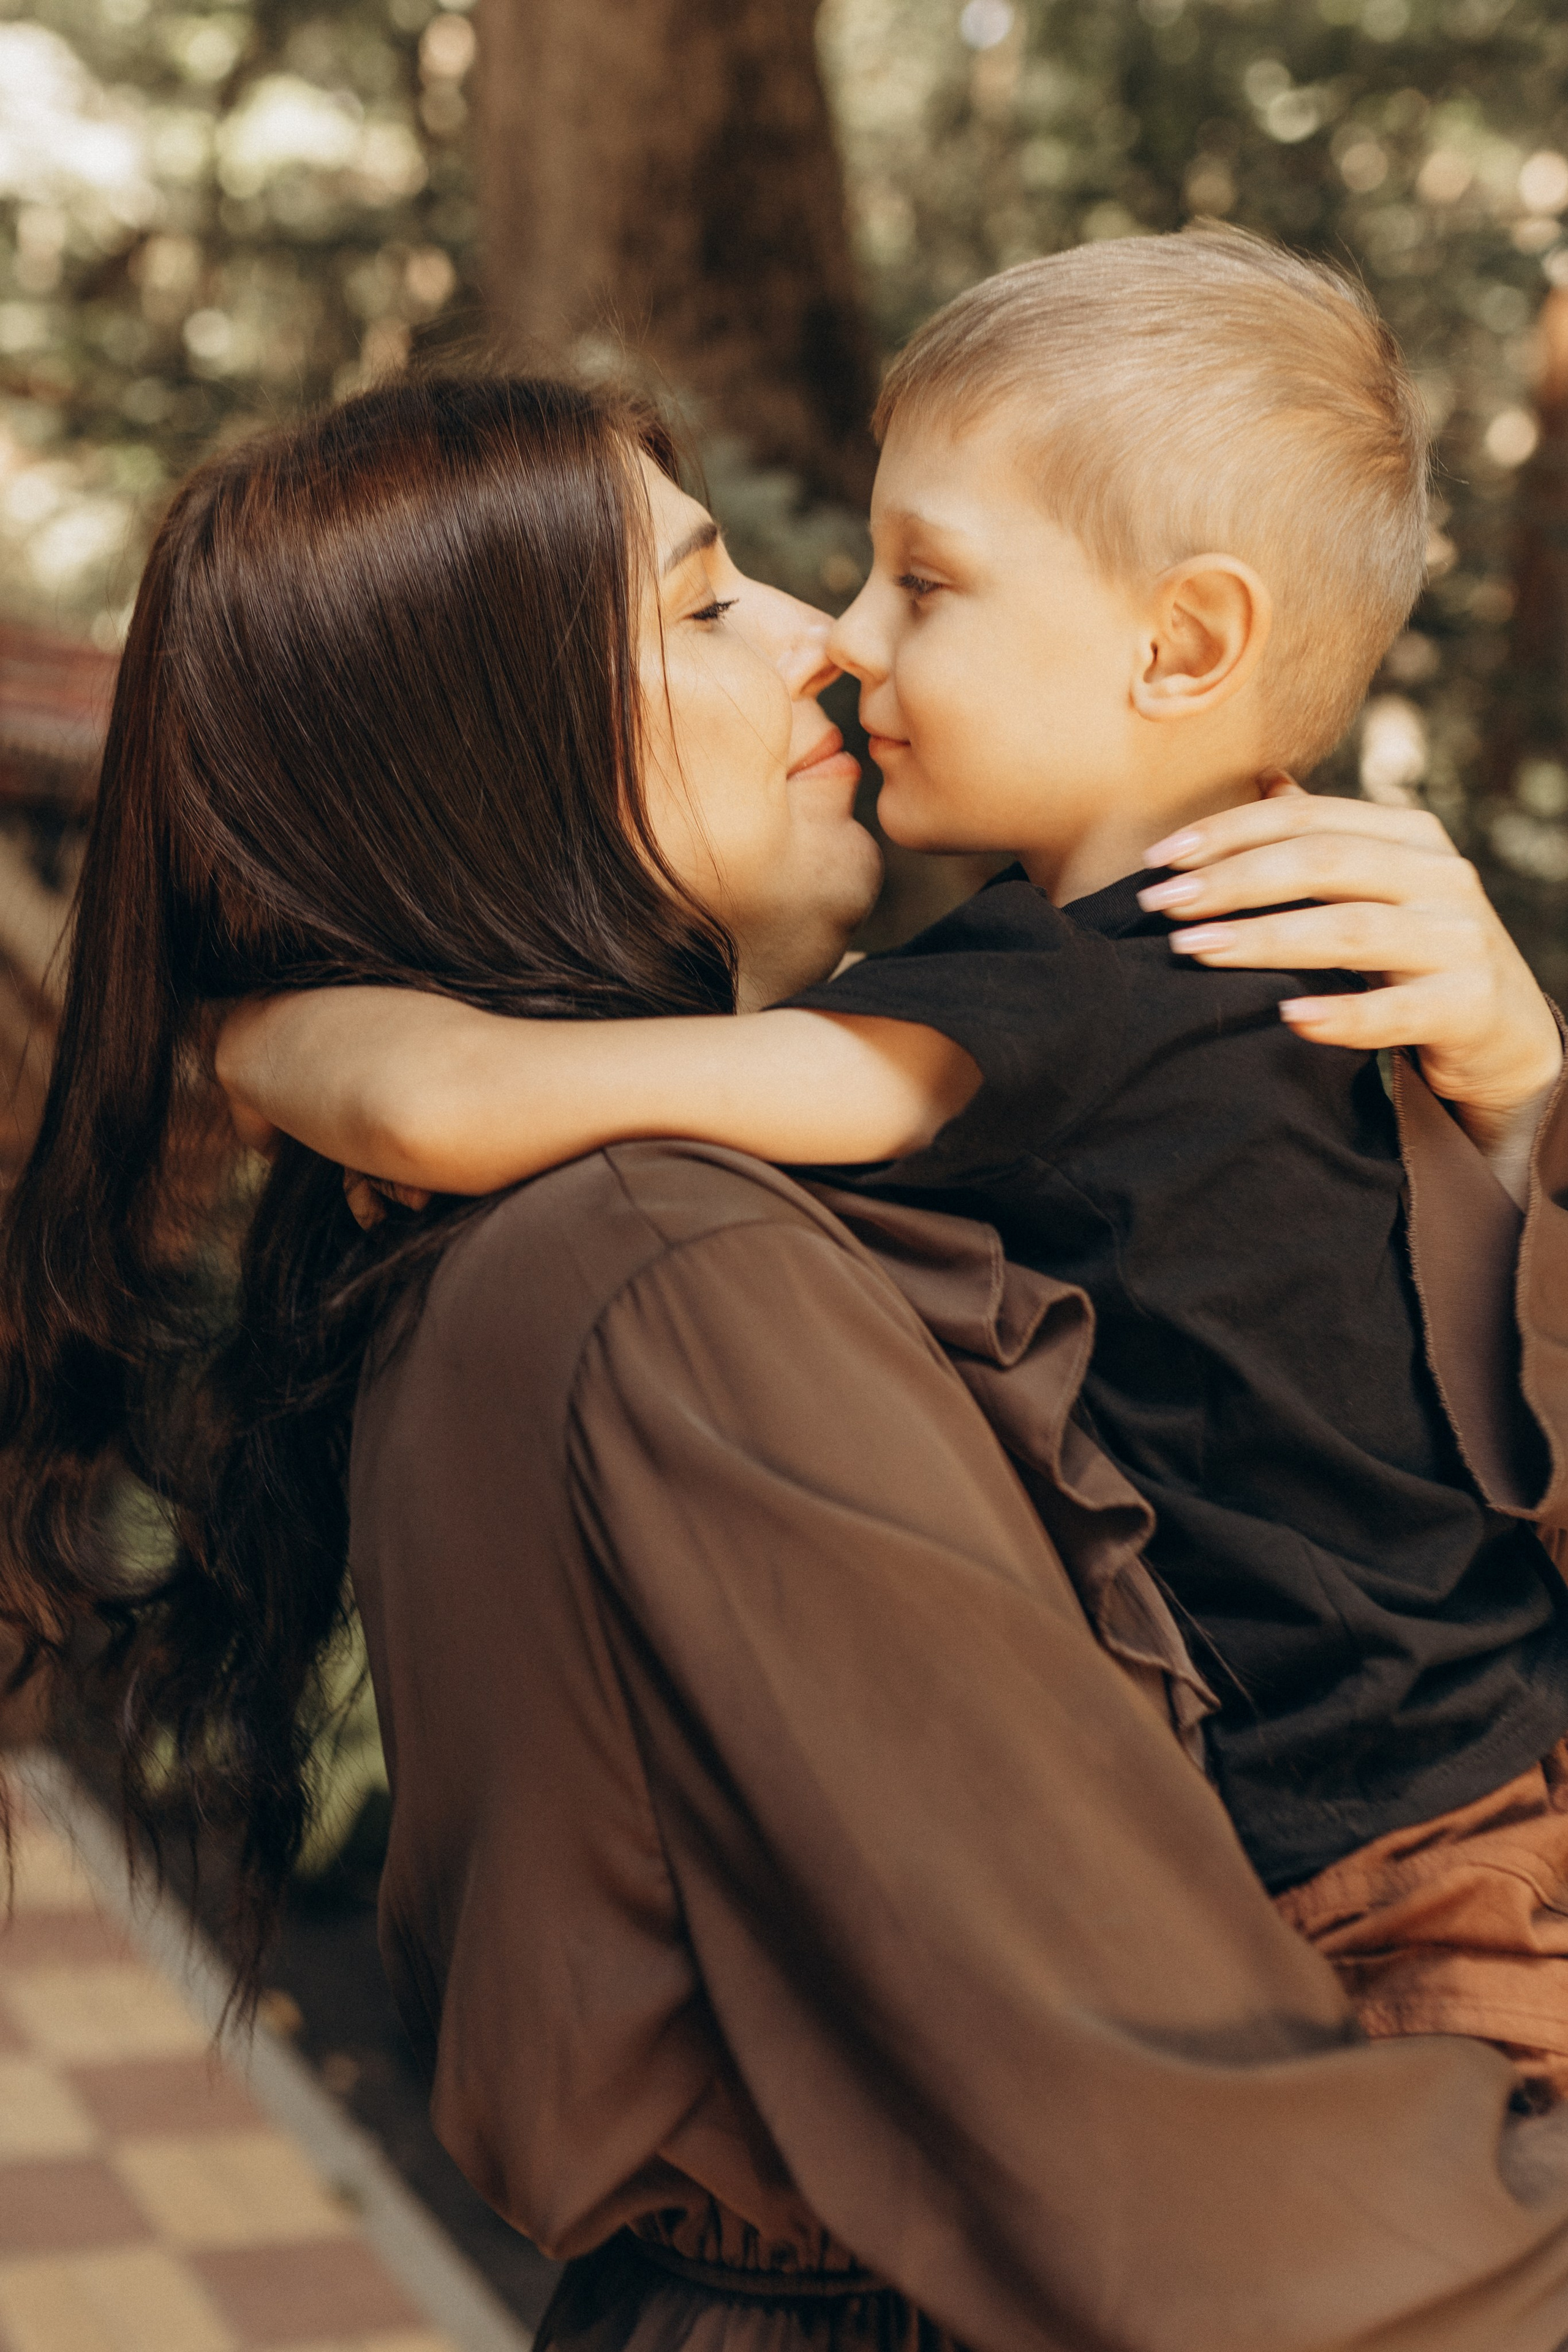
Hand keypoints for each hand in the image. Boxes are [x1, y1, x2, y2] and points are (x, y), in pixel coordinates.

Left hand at [1140, 780, 1561, 1145]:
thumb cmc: (1419, 958)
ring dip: (1264, 939)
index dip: (1228, 831)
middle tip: (1160, 905)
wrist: (1507, 1038)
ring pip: (1351, 929)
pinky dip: (1341, 1016)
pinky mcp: (1470, 1004)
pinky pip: (1397, 1010)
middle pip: (1322, 862)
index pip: (1307, 819)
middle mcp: (1442, 875)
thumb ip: (1326, 840)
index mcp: (1411, 836)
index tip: (1159, 858)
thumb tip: (1265, 779)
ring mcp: (1461, 939)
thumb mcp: (1379, 889)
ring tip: (1194, 950)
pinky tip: (1286, 1019)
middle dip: (1232, 880)